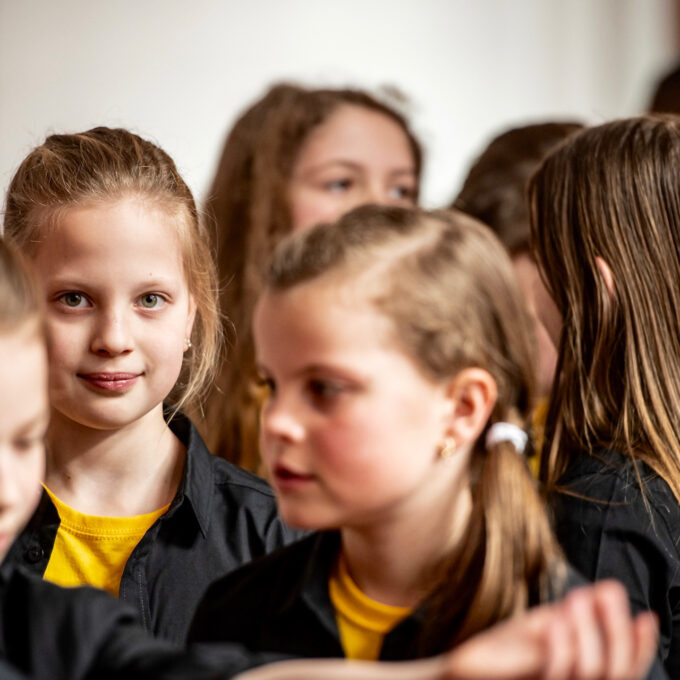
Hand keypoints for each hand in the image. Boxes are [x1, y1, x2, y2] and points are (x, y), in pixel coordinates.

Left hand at [444, 579, 658, 679]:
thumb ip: (570, 619)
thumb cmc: (498, 657)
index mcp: (578, 677)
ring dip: (587, 632)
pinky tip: (556, 620)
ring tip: (578, 598)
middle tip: (608, 591)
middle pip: (615, 674)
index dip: (640, 647)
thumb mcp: (539, 632)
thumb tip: (600, 591)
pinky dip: (560, 647)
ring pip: (590, 674)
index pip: (624, 671)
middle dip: (616, 631)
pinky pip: (552, 675)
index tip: (644, 616)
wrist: (457, 675)